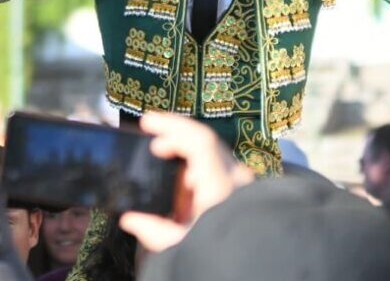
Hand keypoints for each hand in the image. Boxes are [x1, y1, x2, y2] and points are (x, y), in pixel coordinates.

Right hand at [118, 111, 253, 252]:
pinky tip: (186, 182)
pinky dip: (199, 167)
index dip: (171, 126)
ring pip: (213, 153)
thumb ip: (154, 231)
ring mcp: (243, 183)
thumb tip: (130, 220)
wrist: (260, 267)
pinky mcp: (246, 192)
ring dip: (186, 153)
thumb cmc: (225, 254)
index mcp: (220, 184)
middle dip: (174, 135)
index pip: (198, 140)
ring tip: (164, 160)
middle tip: (152, 144)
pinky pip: (221, 168)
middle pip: (205, 141)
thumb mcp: (183, 246)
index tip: (147, 123)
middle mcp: (235, 178)